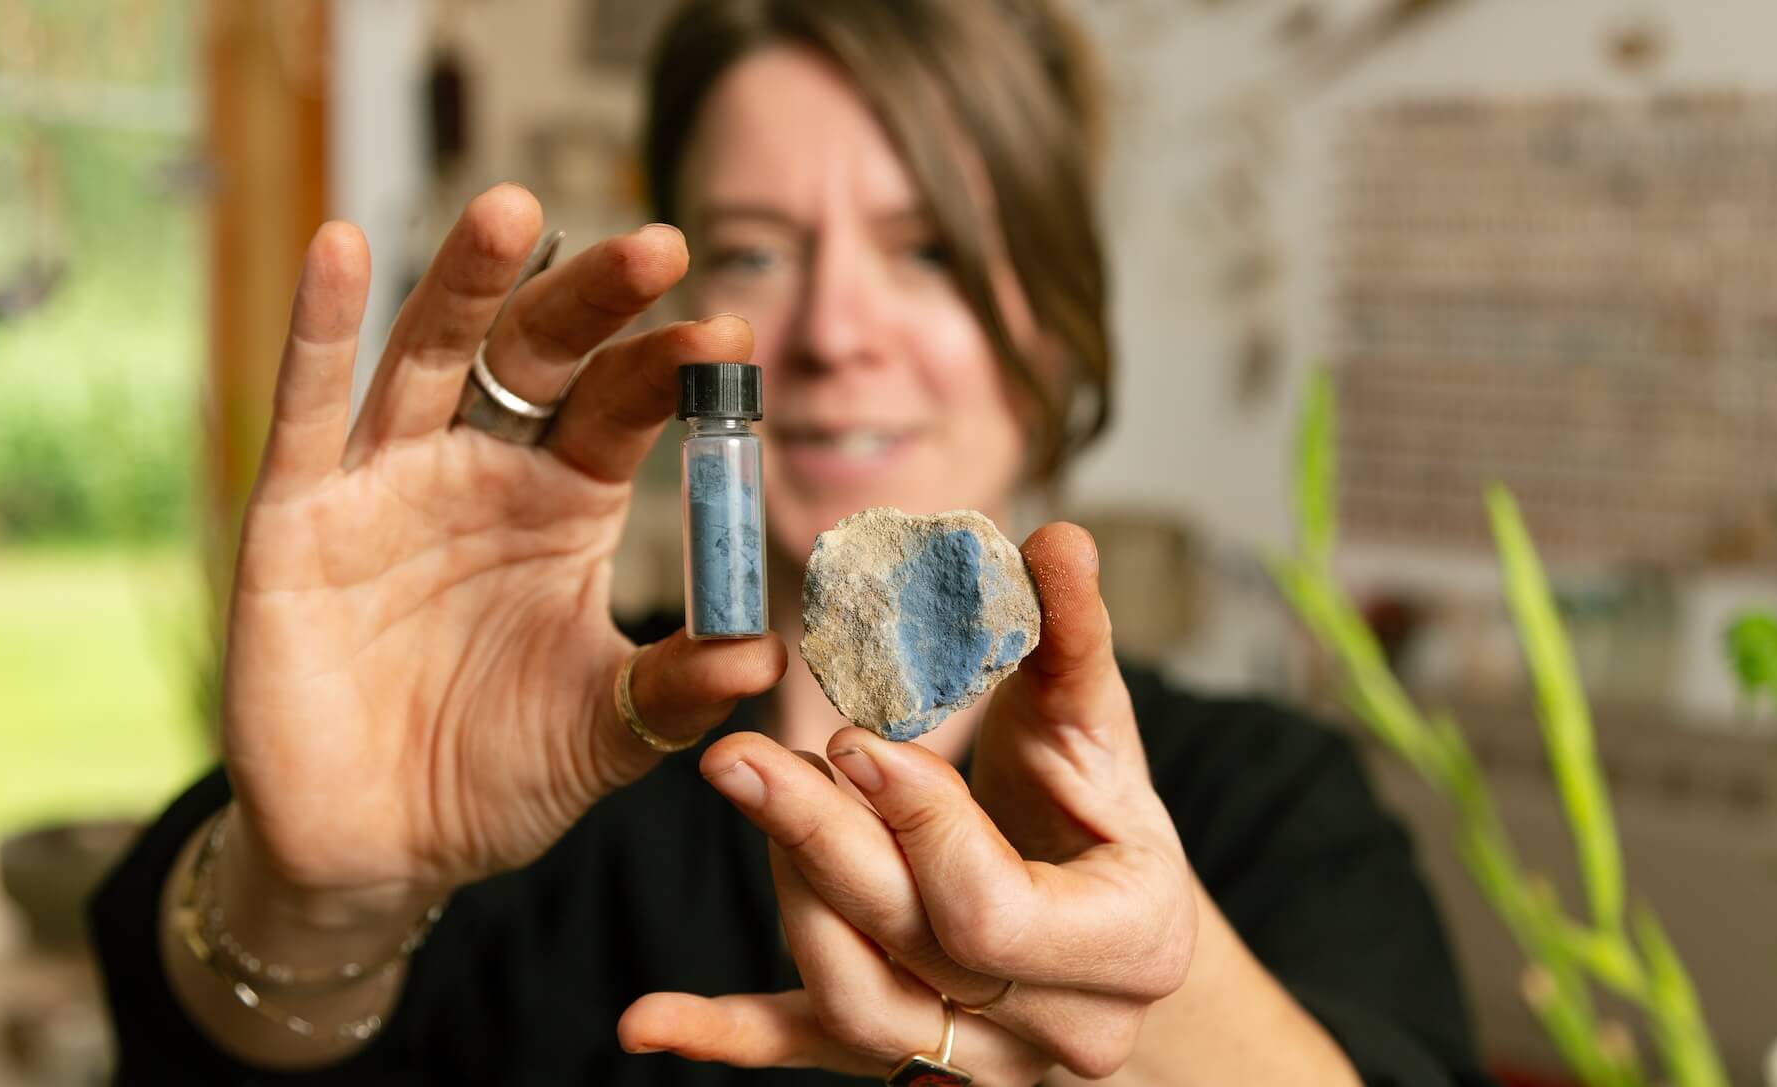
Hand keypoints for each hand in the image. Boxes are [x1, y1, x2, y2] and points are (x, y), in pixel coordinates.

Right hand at [220, 185, 785, 912]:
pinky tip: (341, 246)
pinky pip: (306, 415)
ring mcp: (386, 485)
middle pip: (538, 358)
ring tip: (515, 209)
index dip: (669, 371)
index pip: (621, 410)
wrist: (377, 851)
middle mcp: (481, 473)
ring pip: (427, 359)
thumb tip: (764, 657)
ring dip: (466, 283)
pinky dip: (318, 334)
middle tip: (656, 246)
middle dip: (592, 300)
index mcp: (564, 505)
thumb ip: (671, 693)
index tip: (731, 333)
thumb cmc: (496, 777)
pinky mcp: (296, 519)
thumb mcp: (599, 735)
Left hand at [618, 524, 1193, 1082]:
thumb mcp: (1092, 720)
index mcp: (1132, 942)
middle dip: (821, 842)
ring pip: (857, 1002)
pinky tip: (644, 1019)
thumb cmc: (1097, 805)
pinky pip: (806, 1050)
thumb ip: (1070, 638)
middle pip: (915, 950)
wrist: (1102, 907)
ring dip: (790, 896)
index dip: (918, 827)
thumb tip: (1061, 542)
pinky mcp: (904, 1056)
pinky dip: (723, 1035)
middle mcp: (1065, 1028)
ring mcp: (982, 1058)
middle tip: (741, 755)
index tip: (851, 739)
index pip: (997, 913)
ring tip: (750, 790)